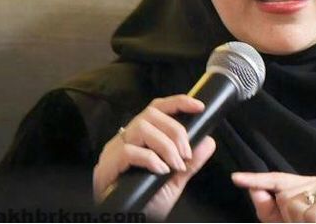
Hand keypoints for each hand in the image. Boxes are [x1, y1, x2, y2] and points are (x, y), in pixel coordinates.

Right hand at [93, 95, 215, 220]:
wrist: (128, 222)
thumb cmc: (148, 202)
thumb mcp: (174, 181)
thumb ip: (190, 162)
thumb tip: (208, 142)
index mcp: (141, 139)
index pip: (157, 109)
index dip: (178, 103)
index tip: (199, 107)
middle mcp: (125, 140)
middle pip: (151, 114)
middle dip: (176, 131)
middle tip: (187, 154)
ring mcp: (113, 152)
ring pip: (141, 128)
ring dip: (165, 145)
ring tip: (175, 164)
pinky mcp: (106, 167)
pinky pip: (128, 152)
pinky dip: (150, 159)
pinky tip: (160, 171)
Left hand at [232, 172, 315, 222]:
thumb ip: (269, 209)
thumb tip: (254, 190)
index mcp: (311, 185)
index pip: (280, 179)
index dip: (257, 179)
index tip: (235, 178)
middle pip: (286, 196)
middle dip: (289, 217)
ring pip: (297, 205)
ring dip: (301, 223)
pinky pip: (312, 216)